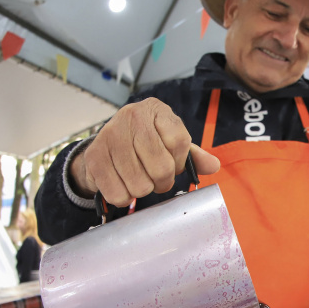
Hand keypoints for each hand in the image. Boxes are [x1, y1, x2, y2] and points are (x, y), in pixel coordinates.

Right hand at [71, 97, 219, 205]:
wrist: (108, 141)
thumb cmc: (147, 141)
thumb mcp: (172, 141)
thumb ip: (193, 155)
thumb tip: (213, 165)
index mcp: (156, 110)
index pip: (180, 142)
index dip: (179, 162)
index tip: (173, 164)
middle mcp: (132, 117)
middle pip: (161, 167)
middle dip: (163, 181)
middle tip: (157, 178)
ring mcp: (110, 136)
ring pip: (140, 184)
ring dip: (144, 189)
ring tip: (140, 179)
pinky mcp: (94, 157)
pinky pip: (118, 193)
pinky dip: (125, 197)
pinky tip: (124, 185)